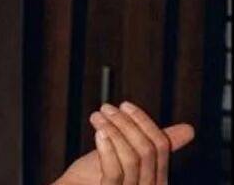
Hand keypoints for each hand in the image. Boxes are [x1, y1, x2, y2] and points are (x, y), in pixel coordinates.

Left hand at [55, 101, 193, 184]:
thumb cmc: (94, 178)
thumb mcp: (125, 157)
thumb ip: (150, 145)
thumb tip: (188, 130)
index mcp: (158, 181)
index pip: (161, 146)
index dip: (143, 121)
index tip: (124, 106)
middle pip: (147, 150)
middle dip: (126, 123)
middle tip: (106, 108)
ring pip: (132, 158)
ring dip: (113, 130)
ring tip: (97, 117)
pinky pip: (115, 172)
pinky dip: (107, 148)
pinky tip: (99, 133)